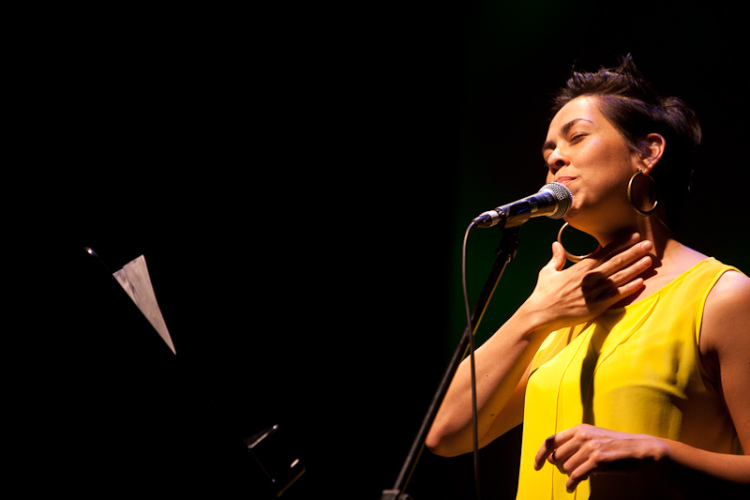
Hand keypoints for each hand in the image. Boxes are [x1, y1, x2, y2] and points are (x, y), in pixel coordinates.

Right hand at [520, 232, 652, 334]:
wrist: (541, 315)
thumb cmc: (543, 294)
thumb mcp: (547, 272)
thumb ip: (556, 258)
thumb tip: (556, 244)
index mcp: (580, 269)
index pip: (604, 252)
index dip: (620, 244)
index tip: (633, 236)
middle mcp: (589, 278)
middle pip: (616, 262)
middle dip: (633, 252)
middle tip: (648, 244)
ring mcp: (594, 292)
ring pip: (619, 277)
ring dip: (636, 268)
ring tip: (649, 260)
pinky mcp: (596, 306)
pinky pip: (616, 296)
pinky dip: (629, 289)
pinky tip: (641, 282)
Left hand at [534, 424, 670, 491]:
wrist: (641, 449)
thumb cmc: (616, 446)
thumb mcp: (593, 439)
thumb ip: (573, 445)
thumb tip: (552, 458)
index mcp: (579, 429)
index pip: (551, 440)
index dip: (540, 454)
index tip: (537, 466)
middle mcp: (582, 436)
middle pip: (557, 457)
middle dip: (561, 468)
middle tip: (571, 472)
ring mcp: (590, 447)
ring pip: (566, 467)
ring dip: (569, 476)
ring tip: (578, 478)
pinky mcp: (598, 460)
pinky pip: (576, 475)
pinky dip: (571, 484)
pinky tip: (572, 488)